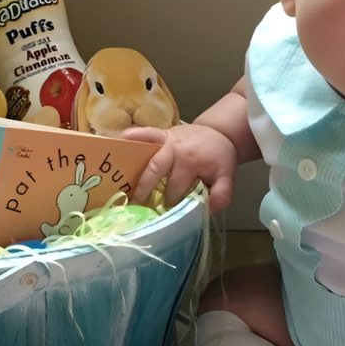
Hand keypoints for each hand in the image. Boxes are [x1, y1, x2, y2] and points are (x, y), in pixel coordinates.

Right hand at [122, 123, 237, 211]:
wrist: (220, 132)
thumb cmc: (220, 158)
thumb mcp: (227, 177)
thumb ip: (221, 195)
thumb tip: (205, 210)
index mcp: (191, 161)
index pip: (175, 188)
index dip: (171, 202)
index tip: (165, 212)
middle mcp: (176, 149)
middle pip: (156, 171)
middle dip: (146, 190)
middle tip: (137, 205)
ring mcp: (167, 139)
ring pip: (147, 154)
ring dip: (133, 168)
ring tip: (120, 183)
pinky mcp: (162, 133)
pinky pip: (145, 132)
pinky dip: (131, 136)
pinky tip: (117, 142)